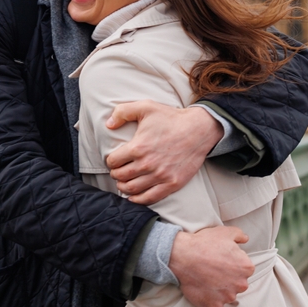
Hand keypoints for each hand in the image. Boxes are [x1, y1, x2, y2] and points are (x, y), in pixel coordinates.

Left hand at [105, 101, 222, 204]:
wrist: (198, 129)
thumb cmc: (171, 118)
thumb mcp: (145, 107)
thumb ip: (123, 112)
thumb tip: (108, 124)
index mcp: (138, 147)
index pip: (113, 161)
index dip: (110, 161)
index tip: (113, 160)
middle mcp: (147, 164)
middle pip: (121, 176)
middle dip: (115, 174)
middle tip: (117, 172)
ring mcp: (160, 176)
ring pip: (132, 189)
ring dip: (123, 187)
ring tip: (123, 183)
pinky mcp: (172, 183)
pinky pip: (150, 198)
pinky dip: (138, 200)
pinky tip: (134, 197)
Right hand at [169, 227, 252, 306]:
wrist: (184, 255)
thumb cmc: (204, 243)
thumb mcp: (225, 232)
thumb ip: (240, 235)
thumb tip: (245, 239)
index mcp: (246, 267)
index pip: (246, 269)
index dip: (235, 265)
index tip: (225, 262)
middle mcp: (240, 283)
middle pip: (239, 283)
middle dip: (231, 279)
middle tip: (217, 272)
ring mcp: (228, 296)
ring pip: (230, 296)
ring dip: (223, 292)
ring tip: (210, 283)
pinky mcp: (214, 306)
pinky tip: (216, 305)